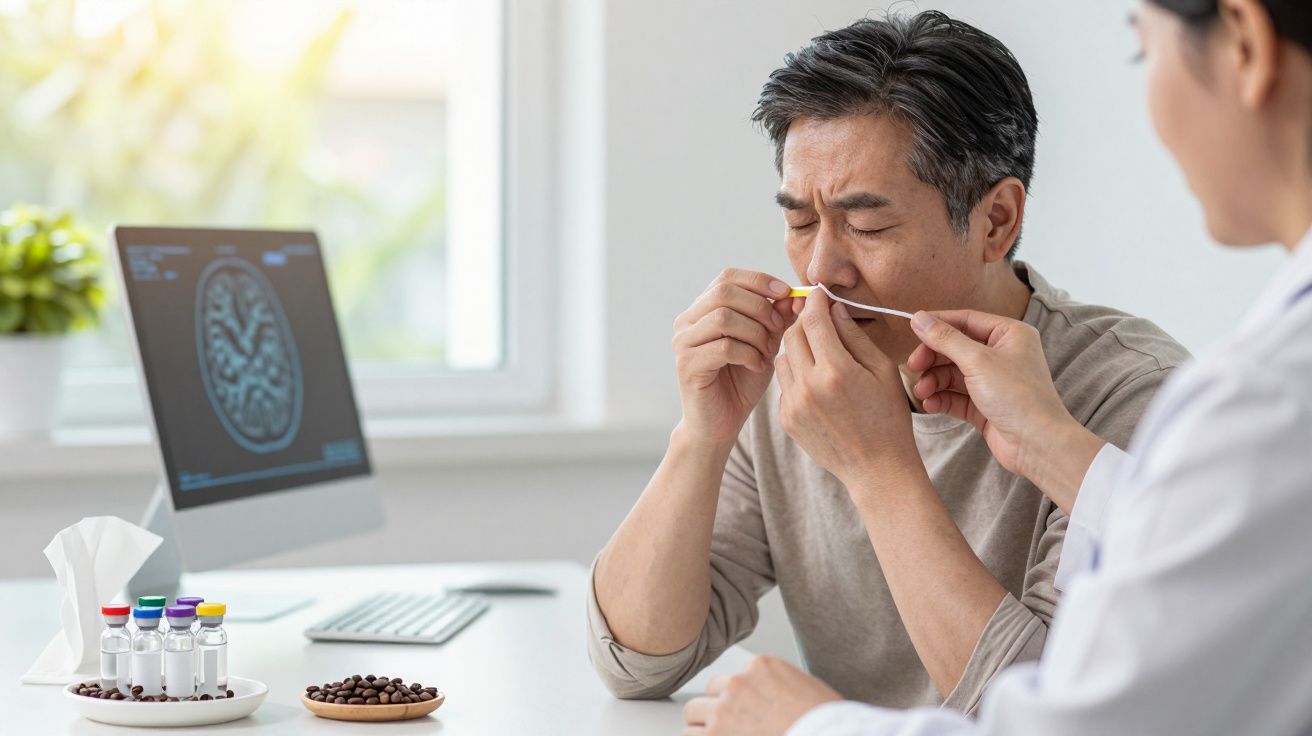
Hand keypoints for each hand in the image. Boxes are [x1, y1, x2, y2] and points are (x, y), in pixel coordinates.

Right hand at [673, 269, 796, 446]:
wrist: (720, 425)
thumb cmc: (742, 382)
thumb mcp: (765, 344)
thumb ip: (777, 318)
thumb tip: (796, 294)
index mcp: (702, 309)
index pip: (728, 277)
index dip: (759, 280)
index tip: (786, 292)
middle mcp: (687, 321)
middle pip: (724, 292)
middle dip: (760, 307)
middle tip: (779, 327)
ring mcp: (683, 342)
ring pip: (723, 317)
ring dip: (755, 332)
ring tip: (767, 352)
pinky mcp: (687, 365)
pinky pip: (723, 347)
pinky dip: (748, 354)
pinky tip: (757, 366)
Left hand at [682, 656, 841, 735]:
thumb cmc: (825, 724)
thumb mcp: (804, 690)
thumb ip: (775, 688)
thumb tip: (764, 701)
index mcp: (762, 667)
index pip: (732, 678)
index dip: (735, 699)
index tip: (740, 712)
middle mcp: (738, 683)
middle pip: (709, 693)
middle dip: (714, 710)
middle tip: (726, 728)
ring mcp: (723, 710)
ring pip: (693, 714)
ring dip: (702, 728)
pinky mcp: (716, 735)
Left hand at [774, 290, 917, 487]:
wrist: (877, 468)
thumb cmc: (888, 417)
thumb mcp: (882, 371)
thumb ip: (854, 337)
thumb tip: (834, 309)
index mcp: (836, 371)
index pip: (813, 320)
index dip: (814, 301)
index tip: (818, 294)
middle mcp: (809, 387)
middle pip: (791, 335)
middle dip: (804, 322)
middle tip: (818, 321)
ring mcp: (794, 406)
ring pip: (782, 358)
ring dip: (797, 350)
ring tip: (820, 355)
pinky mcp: (787, 421)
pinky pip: (784, 385)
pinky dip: (796, 376)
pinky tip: (817, 385)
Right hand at [907, 310, 1103, 510]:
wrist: (1037, 444)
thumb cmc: (1018, 396)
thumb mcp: (977, 360)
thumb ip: (945, 339)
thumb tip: (919, 318)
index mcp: (1009, 334)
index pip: (966, 320)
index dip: (938, 324)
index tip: (911, 329)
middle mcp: (1002, 355)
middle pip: (955, 348)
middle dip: (932, 358)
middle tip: (913, 367)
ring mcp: (993, 381)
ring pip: (953, 374)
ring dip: (933, 381)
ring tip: (922, 392)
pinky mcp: (985, 406)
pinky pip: (956, 396)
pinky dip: (941, 398)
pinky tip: (931, 404)